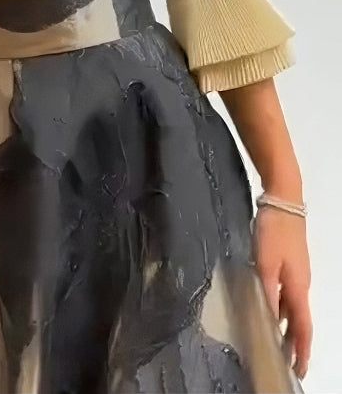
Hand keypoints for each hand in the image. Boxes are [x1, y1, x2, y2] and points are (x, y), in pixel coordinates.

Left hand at [253, 206, 312, 381]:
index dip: (303, 350)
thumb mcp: (266, 261)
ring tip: (274, 342)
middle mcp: (300, 283)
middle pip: (299, 320)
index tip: (299, 370)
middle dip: (295, 343)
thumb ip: (267, 290)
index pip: (303, 326)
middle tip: (285, 362)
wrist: (282, 200)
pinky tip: (267, 308)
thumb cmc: (274, 230)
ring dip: (286, 326)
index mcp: (297, 287)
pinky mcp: (288, 262)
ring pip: (292, 307)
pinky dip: (279, 307)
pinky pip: (286, 294)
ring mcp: (296, 272)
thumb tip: (269, 317)